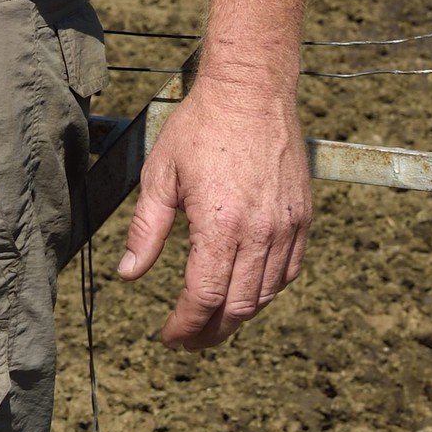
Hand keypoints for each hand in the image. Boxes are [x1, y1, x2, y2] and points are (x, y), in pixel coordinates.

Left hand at [116, 71, 311, 348]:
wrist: (251, 91)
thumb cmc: (200, 128)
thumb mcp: (160, 176)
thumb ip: (145, 230)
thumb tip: (128, 274)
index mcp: (220, 225)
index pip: (203, 297)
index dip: (184, 326)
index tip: (168, 337)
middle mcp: (259, 233)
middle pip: (238, 307)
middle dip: (210, 332)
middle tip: (187, 339)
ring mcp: (286, 227)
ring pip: (266, 295)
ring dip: (237, 315)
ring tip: (211, 321)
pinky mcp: (302, 218)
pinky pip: (288, 271)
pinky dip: (267, 291)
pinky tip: (246, 291)